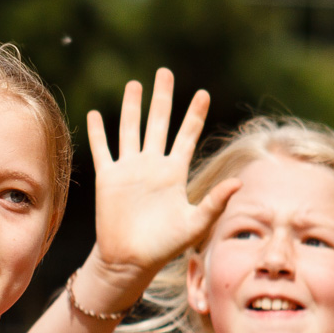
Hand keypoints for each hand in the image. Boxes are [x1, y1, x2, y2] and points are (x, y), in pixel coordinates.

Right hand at [77, 69, 241, 309]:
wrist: (131, 260)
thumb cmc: (165, 245)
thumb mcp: (195, 224)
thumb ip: (215, 202)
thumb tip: (238, 182)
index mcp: (174, 172)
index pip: (187, 135)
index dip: (194, 114)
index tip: (203, 93)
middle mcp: (153, 165)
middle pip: (158, 123)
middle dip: (162, 98)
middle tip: (164, 72)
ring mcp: (130, 169)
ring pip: (130, 130)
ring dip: (131, 107)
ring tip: (134, 85)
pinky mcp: (109, 178)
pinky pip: (103, 149)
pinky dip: (98, 132)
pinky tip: (95, 114)